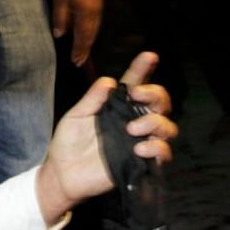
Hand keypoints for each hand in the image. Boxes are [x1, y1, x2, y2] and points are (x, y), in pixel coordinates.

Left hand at [36, 52, 177, 223]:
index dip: (143, 69)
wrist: (62, 173)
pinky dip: (157, 147)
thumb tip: (109, 81)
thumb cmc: (68, 142)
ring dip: (155, 122)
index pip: (135, 84)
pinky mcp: (140, 161)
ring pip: (167, 126)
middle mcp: (132, 120)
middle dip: (154, 94)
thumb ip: (92, 99)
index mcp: (116, 106)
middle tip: (137, 96)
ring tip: (132, 128)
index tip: (150, 56)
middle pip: (159, 102)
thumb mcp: (76, 116)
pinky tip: (139, 147)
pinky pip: (163, 152)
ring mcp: (138, 141)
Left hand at [51, 0, 103, 65]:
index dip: (79, 51)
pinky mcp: (98, 5)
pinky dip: (90, 34)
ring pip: (94, 31)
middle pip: (90, 37)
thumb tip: (59, 35)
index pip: (82, 38)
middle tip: (80, 62)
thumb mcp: (60, 1)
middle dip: (85, 50)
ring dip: (88, 43)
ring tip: (83, 53)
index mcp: (85, 16)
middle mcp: (95, 16)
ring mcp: (98, 10)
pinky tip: (86, 36)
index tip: (75, 62)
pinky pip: (95, 24)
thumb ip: (60, 19)